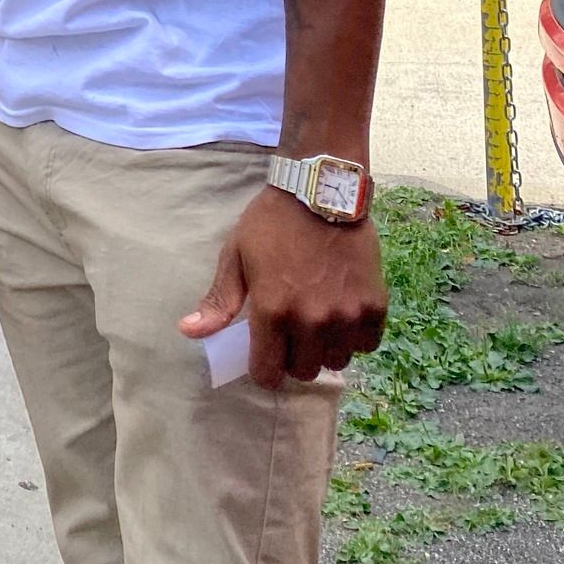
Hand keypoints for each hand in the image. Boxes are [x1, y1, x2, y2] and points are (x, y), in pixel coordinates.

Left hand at [180, 187, 386, 387]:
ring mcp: (346, 316)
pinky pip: (366, 345)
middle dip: (294, 357)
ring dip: (326, 348)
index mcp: (272, 311)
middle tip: (293, 330)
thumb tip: (188, 331)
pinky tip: (343, 311)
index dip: (263, 367)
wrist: (320, 190)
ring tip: (319, 320)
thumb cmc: (271, 222)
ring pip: (336, 362)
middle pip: (303, 371)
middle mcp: (311, 321)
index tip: (266, 352)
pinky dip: (355, 335)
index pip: (267, 373)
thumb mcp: (236, 256)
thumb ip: (219, 300)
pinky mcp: (374, 307)